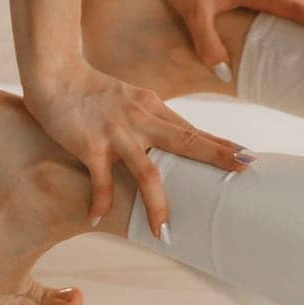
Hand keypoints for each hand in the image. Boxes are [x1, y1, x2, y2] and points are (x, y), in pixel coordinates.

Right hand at [23, 56, 252, 233]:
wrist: (55, 72)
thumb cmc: (92, 91)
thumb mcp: (130, 100)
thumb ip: (149, 118)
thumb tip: (172, 140)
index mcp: (152, 107)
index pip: (192, 130)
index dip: (220, 144)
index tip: (248, 155)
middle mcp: (140, 118)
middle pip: (185, 141)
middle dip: (216, 156)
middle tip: (243, 168)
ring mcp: (117, 131)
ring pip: (147, 170)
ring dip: (158, 203)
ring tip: (164, 232)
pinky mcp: (90, 143)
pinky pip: (101, 179)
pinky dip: (102, 200)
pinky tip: (98, 216)